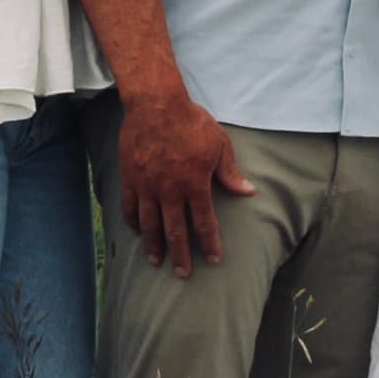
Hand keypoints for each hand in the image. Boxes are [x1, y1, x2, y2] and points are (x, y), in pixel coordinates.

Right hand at [118, 88, 253, 278]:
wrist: (156, 104)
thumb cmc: (191, 122)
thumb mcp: (219, 145)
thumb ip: (230, 172)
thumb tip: (248, 192)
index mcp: (195, 184)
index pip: (204, 223)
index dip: (209, 243)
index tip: (213, 259)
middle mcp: (170, 191)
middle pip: (175, 231)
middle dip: (181, 255)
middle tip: (182, 274)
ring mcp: (147, 186)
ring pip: (150, 224)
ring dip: (154, 245)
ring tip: (156, 261)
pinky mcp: (130, 178)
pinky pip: (130, 206)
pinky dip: (133, 221)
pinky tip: (136, 232)